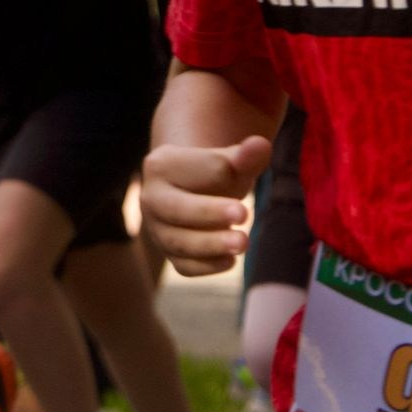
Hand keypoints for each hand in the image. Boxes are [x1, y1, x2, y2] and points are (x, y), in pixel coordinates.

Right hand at [141, 135, 270, 275]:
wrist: (194, 190)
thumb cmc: (215, 172)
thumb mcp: (232, 160)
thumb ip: (245, 155)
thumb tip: (260, 145)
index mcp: (160, 165)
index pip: (192, 171)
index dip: (221, 172)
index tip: (242, 170)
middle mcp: (151, 198)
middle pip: (176, 209)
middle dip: (209, 213)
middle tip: (244, 214)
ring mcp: (158, 228)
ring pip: (178, 242)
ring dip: (211, 244)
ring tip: (243, 242)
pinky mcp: (170, 253)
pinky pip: (184, 266)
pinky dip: (207, 266)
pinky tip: (230, 260)